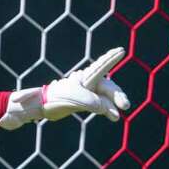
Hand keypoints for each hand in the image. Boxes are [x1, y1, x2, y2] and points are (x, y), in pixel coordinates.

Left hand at [0, 48, 131, 128]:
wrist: (44, 106)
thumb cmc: (55, 97)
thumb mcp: (71, 98)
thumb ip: (88, 100)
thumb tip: (104, 108)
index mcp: (85, 77)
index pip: (100, 67)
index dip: (110, 59)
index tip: (120, 50)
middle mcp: (90, 84)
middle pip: (108, 87)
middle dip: (117, 95)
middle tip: (124, 105)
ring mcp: (91, 94)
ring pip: (107, 98)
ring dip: (113, 106)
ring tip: (116, 116)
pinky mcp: (89, 104)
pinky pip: (103, 106)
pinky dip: (108, 111)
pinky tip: (114, 117)